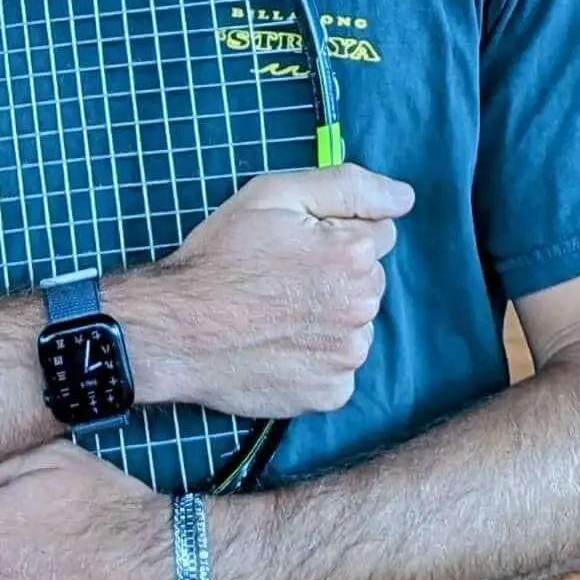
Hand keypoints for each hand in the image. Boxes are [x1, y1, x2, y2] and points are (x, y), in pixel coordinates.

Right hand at [113, 163, 409, 419]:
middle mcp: (361, 308)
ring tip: (276, 314)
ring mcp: (348, 356)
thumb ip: (347, 186)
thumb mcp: (274, 194)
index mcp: (353, 255)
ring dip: (329, 317)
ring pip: (355, 323)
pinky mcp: (330, 393)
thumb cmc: (219, 256)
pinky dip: (317, 357)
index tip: (295, 244)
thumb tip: (404, 197)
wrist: (175, 331)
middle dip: (336, 274)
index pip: (377, 233)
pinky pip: (339, 366)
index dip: (334, 233)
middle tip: (281, 278)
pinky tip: (280, 345)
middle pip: (368, 279)